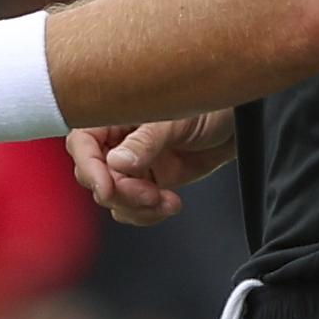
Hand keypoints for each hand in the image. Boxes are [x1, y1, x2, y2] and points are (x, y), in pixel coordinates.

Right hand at [66, 113, 236, 226]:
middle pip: (94, 176)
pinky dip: (147, 214)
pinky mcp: (147, 183)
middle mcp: (117, 140)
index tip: (107, 186)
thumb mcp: (176, 119)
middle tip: (150, 194)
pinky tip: (169, 204)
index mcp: (113, 115)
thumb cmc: (208, 105)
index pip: (82, 143)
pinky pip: (131, 208)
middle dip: (120, 192)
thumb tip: (117, 163)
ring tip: (165, 201)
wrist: (237, 124)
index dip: (89, 167)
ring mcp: (131, 164)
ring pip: (111, 197)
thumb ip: (146, 141)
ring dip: (136, 207)